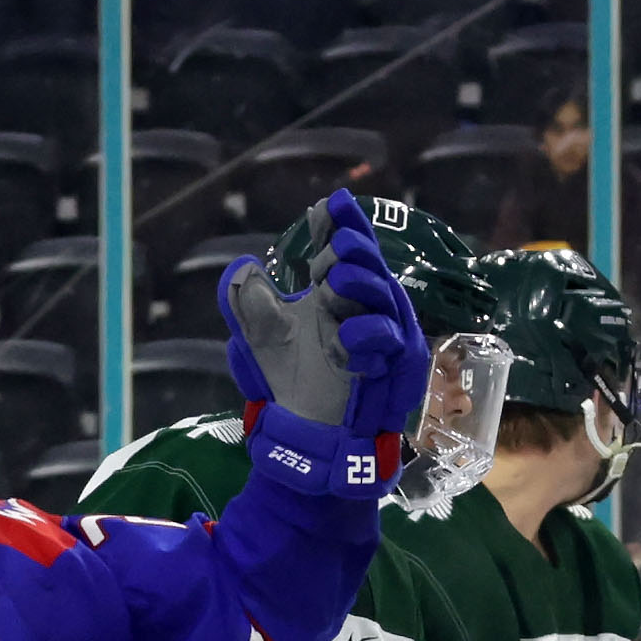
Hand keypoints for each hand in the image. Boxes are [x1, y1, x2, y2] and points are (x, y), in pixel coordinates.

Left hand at [222, 191, 426, 469]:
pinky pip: (392, 344)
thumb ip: (250, 303)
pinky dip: (369, 337)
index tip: (328, 204)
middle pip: (371, 266)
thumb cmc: (292, 382)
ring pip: (385, 300)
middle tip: (332, 245)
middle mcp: (367, 308)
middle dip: (354, 250)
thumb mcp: (262, 339)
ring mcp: (388, 337)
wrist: (306, 436)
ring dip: (361, 287)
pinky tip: (345, 339)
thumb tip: (240, 268)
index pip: (345, 249)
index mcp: (338, 292)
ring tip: (332, 284)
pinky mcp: (399, 369)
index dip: (340, 224)